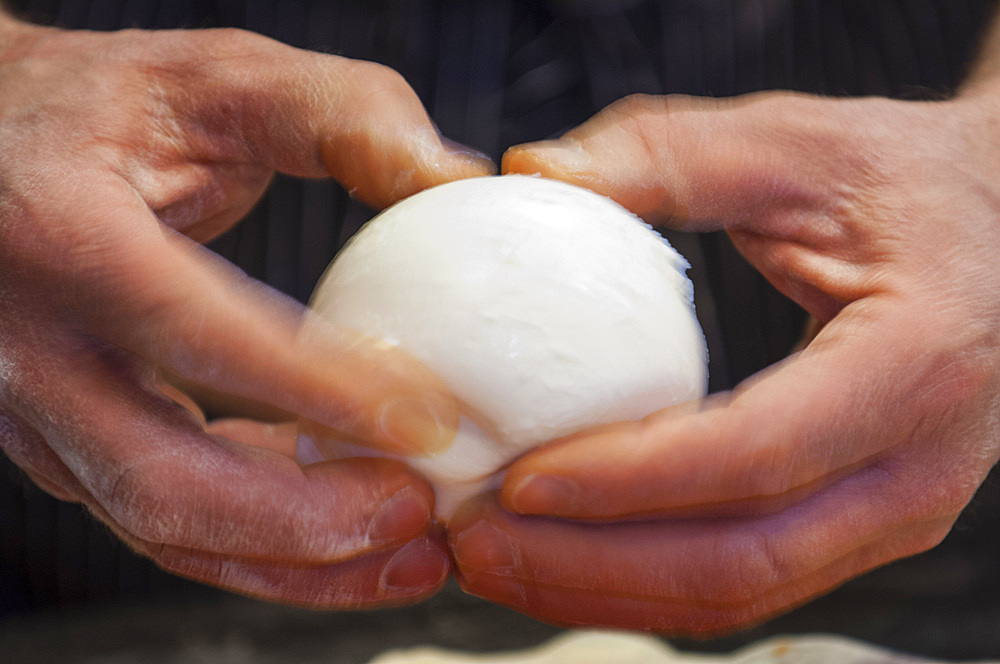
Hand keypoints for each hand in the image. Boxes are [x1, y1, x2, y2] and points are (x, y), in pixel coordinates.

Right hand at [0, 14, 491, 606]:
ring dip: (292, 561)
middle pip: (161, 482)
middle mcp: (31, 344)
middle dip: (303, 523)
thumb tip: (453, 181)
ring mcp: (38, 409)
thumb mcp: (216, 75)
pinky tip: (347, 522)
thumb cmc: (98, 108)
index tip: (427, 422)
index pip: (197, 337)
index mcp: (64, 236)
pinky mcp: (68, 441)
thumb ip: (340, 111)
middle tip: (416, 518)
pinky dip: (262, 540)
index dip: (318, 392)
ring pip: (162, 524)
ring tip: (406, 554)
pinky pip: (165, 513)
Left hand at [450, 90, 999, 633]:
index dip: (627, 480)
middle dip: (589, 565)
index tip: (516, 478)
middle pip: (740, 561)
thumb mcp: (796, 145)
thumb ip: (668, 154)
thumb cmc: (905, 181)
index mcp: (916, 364)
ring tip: (495, 558)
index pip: (756, 455)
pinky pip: (745, 576)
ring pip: (738, 591)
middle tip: (474, 540)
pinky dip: (643, 578)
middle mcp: (920, 465)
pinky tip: (563, 548)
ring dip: (603, 589)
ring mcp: (897, 511)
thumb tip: (530, 173)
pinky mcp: (860, 522)